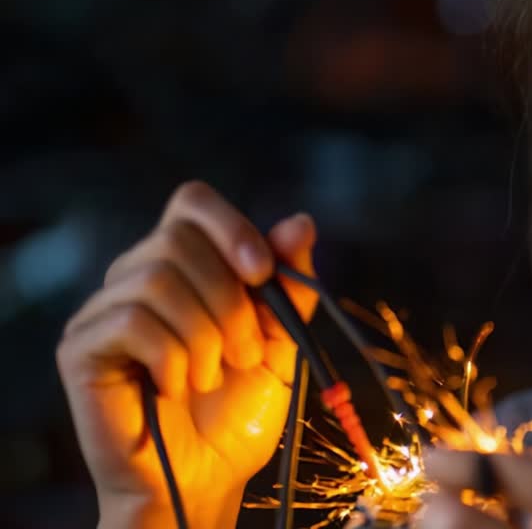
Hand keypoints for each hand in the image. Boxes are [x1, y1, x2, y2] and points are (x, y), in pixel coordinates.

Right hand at [56, 181, 317, 528]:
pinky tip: (175, 387)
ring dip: (204, 335)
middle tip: (245, 354)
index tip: (264, 273)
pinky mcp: (81, 348)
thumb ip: (290, 284)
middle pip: (178, 239)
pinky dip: (171, 357)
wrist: (207, 478)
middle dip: (229, 300)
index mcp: (185, 265)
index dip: (231, 226)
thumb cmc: (238, 411)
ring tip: (212, 377)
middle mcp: (137, 276)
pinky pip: (130, 321)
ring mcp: (104, 310)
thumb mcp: (281, 341)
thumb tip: (300, 221)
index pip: (192, 202)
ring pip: (155, 279)